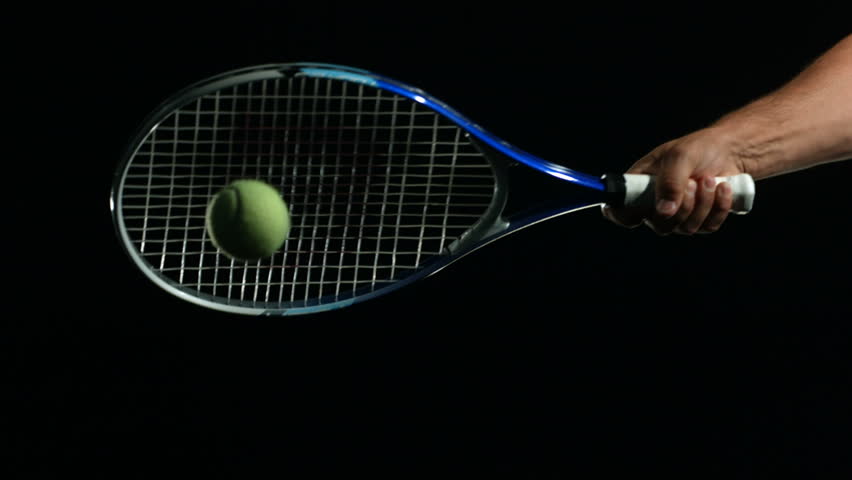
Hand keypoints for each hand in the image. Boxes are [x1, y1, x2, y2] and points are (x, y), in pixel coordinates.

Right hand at [604, 127, 748, 234]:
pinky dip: (719, 207)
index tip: (637, 214)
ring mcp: (678, 215)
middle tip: (692, 183)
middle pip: (659, 225)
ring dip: (703, 203)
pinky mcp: (701, 220)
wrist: (729, 151)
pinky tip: (723, 188)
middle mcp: (655, 204)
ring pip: (686, 228)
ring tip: (710, 179)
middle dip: (682, 206)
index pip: (620, 210)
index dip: (622, 216)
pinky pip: (708, 226)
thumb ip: (670, 182)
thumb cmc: (698, 148)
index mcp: (639, 185)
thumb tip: (664, 212)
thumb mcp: (680, 156)